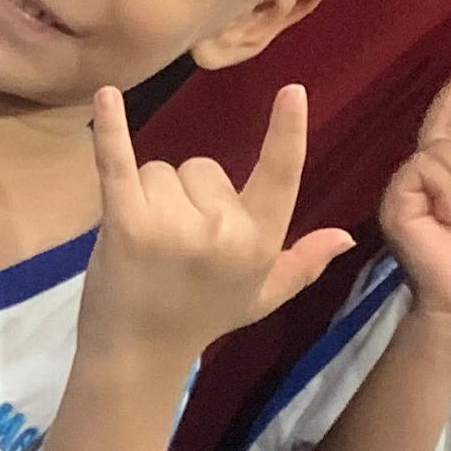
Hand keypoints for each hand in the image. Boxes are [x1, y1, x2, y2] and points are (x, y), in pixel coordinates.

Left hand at [76, 81, 353, 364]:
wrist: (137, 357)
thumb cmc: (200, 321)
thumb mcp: (260, 297)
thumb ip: (301, 263)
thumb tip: (344, 236)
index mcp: (259, 242)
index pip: (280, 175)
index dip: (287, 133)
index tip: (292, 92)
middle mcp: (222, 231)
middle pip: (202, 168)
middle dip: (186, 197)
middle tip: (173, 246)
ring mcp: (174, 226)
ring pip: (160, 170)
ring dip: (149, 197)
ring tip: (146, 244)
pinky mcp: (126, 223)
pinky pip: (118, 163)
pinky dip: (110, 129)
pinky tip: (106, 94)